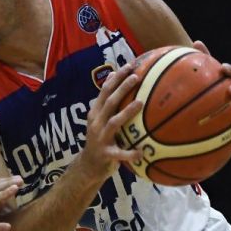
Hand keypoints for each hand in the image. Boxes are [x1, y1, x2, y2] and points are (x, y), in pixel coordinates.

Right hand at [73, 62, 143, 182]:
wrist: (88, 165)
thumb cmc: (100, 139)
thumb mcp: (100, 119)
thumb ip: (106, 102)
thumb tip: (114, 76)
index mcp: (95, 113)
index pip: (105, 91)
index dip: (116, 78)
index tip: (130, 65)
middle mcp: (96, 123)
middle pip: (109, 102)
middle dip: (122, 88)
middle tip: (136, 77)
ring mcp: (100, 138)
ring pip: (113, 122)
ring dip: (126, 112)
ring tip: (140, 102)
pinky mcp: (105, 154)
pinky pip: (120, 153)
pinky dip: (131, 153)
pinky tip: (142, 152)